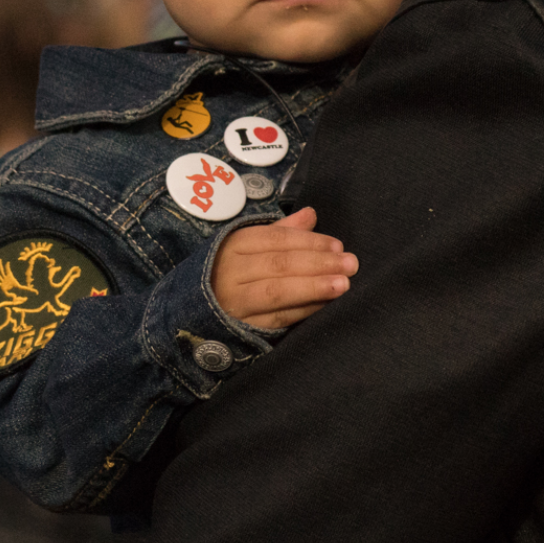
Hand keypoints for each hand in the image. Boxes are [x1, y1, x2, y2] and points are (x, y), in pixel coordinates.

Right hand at [212, 207, 358, 328]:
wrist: (193, 313)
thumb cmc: (229, 272)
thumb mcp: (247, 245)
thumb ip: (281, 231)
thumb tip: (311, 214)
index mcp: (233, 245)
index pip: (276, 239)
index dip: (309, 242)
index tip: (338, 246)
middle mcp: (231, 271)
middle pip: (280, 265)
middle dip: (318, 264)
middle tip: (350, 264)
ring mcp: (234, 301)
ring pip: (278, 292)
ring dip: (314, 288)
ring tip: (343, 285)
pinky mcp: (241, 328)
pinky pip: (277, 319)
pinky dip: (304, 312)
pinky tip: (326, 306)